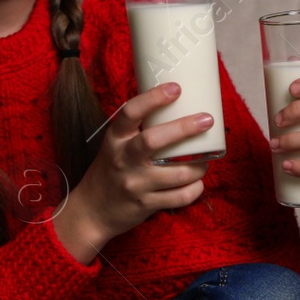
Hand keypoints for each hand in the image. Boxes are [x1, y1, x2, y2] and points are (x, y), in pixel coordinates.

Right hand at [53, 81, 211, 263]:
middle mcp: (124, 160)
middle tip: (207, 119)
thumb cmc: (111, 171)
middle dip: (185, 128)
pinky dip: (195, 188)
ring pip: (176, 173)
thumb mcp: (116, 145)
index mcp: (115, 140)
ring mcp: (135, 184)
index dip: (153, 98)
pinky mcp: (146, 205)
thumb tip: (175, 105)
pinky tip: (198, 181)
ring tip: (206, 158)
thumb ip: (138, 129)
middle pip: (154, 140)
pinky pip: (179, 197)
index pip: (130, 113)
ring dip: (199, 165)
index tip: (176, 88)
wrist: (92, 212)